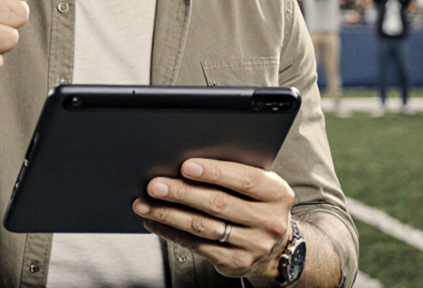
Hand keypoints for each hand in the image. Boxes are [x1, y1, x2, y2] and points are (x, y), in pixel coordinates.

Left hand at [134, 158, 294, 281]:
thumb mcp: (261, 186)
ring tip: (145, 203)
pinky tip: (156, 221)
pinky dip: (172, 232)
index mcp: (277, 194)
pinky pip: (197, 245)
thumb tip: (188, 162)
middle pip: (218, 203)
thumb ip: (235, 173)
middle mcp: (269, 221)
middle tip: (155, 185)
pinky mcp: (235, 262)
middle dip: (181, 192)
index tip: (186, 166)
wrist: (276, 248)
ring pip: (203, 226)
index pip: (244, 179)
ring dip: (169, 213)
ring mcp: (253, 244)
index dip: (214, 171)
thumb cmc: (258, 205)